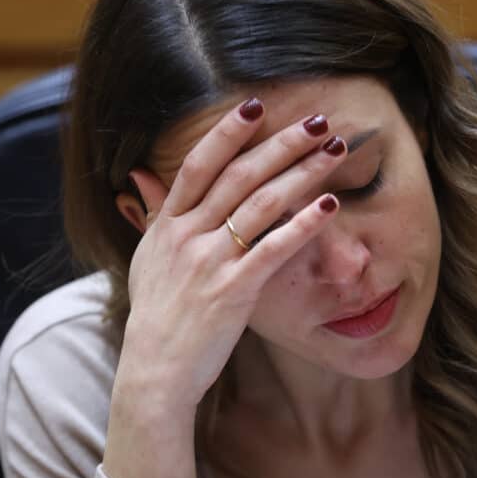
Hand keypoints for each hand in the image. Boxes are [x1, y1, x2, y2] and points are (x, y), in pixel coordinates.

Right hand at [116, 98, 347, 409]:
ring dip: (303, 173)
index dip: (227, 133)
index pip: (199, 166)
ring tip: (335, 151)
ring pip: (262, 204)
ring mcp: (210, 262)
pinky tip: (329, 205)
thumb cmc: (157, 317)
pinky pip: (273, 248)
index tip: (256, 105)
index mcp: (167, 225)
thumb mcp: (148, 260)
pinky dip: (303, 224)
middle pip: (240, 175)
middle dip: (282, 143)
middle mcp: (187, 236)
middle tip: (318, 121)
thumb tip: (141, 175)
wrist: (155, 372)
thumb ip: (153, 215)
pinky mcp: (234, 291)